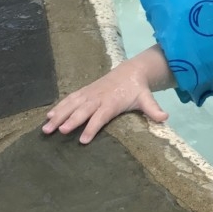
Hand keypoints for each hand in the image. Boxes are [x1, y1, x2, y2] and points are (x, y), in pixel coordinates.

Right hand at [42, 48, 171, 144]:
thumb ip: (153, 109)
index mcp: (112, 102)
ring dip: (59, 115)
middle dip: (71, 120)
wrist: (130, 71)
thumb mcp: (147, 98)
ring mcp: (89, 94)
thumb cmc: (137, 89)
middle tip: (60, 131)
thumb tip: (165, 117)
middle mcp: (98, 97)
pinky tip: (48, 116)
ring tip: (47, 127)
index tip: (83, 140)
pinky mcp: (84, 91)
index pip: (101, 116)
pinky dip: (59, 107)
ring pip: (72, 104)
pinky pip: (69, 99)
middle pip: (83, 110)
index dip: (92, 127)